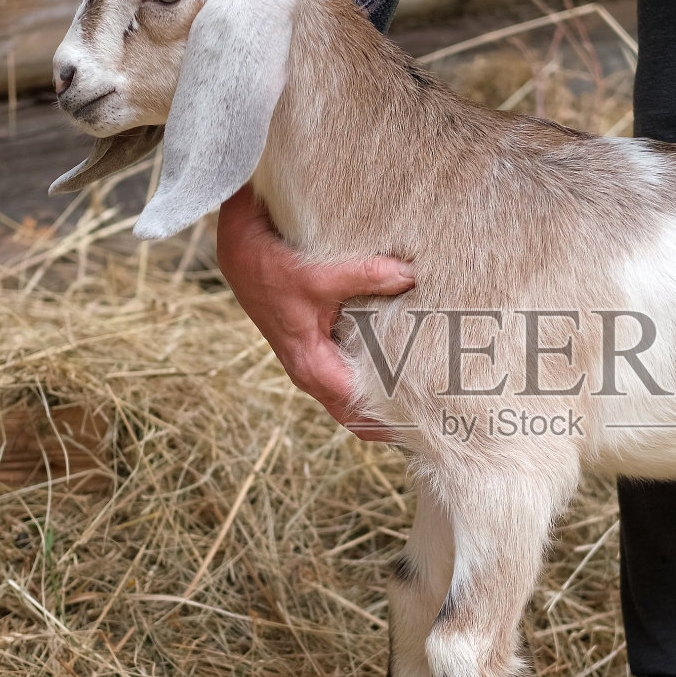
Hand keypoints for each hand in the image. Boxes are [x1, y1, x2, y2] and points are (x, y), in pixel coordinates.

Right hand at [215, 184, 414, 440]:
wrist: (239, 252)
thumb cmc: (269, 269)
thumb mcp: (319, 274)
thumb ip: (365, 275)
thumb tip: (410, 275)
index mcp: (312, 368)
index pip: (360, 411)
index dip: (393, 421)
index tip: (428, 423)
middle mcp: (313, 373)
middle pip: (359, 415)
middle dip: (394, 421)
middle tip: (436, 421)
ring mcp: (315, 363)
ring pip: (355, 398)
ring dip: (385, 401)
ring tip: (428, 400)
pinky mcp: (319, 347)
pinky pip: (352, 375)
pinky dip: (376, 378)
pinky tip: (406, 367)